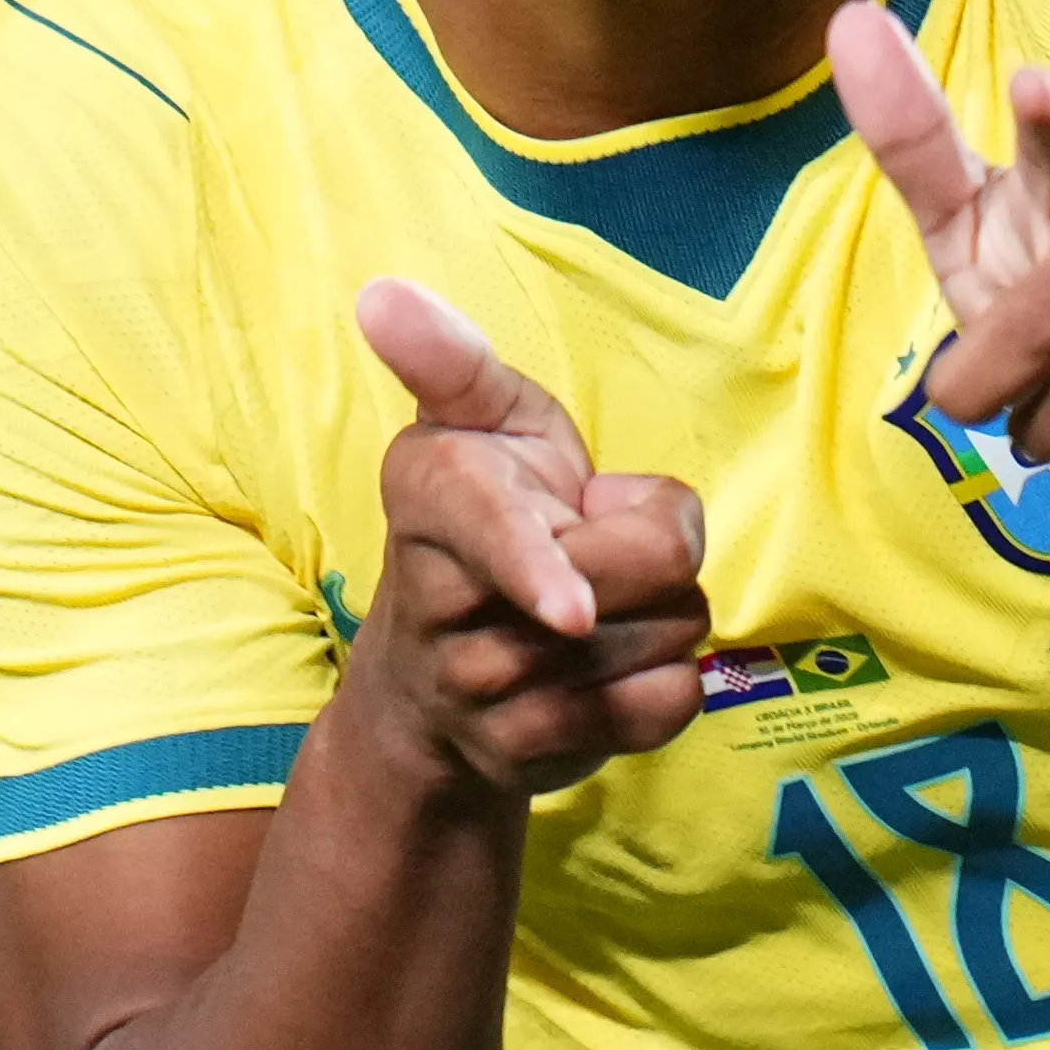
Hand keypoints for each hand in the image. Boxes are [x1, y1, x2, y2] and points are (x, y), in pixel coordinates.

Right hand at [344, 279, 710, 795]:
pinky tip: (613, 669)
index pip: (491, 530)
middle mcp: (440, 602)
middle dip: (656, 551)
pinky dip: (667, 686)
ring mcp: (481, 689)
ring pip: (659, 641)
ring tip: (597, 606)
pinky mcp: (528, 752)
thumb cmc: (484, 518)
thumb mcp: (473, 420)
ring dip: (661, 618)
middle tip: (600, 541)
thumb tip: (383, 296)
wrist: (431, 687)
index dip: (535, 567)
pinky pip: (661, 710)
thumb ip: (448, 359)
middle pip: (638, 574)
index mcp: (430, 495)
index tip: (570, 612)